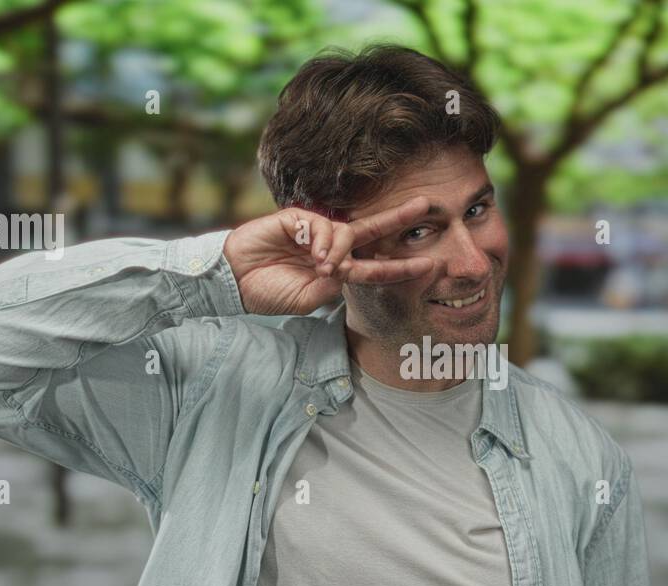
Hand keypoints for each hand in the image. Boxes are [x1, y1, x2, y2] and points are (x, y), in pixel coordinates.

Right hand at [222, 196, 433, 315]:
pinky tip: (313, 255)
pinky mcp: (298, 218)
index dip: (402, 267)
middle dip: (398, 218)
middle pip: (372, 231)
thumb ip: (334, 286)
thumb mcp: (309, 300)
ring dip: (339, 253)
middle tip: (426, 204)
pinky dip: (323, 242)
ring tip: (322, 268)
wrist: (236, 281)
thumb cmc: (270, 292)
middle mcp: (332, 247)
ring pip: (347, 233)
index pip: (376, 267)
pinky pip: (323, 226)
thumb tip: (349, 269)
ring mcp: (315, 231)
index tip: (431, 266)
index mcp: (338, 270)